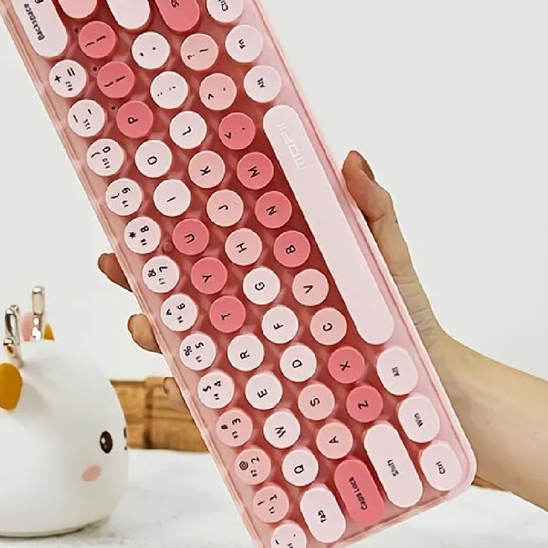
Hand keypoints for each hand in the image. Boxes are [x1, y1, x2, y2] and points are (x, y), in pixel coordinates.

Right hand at [98, 150, 453, 411]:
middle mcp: (256, 303)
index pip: (220, 235)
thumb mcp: (387, 256)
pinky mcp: (259, 387)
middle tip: (114, 256)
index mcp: (276, 264)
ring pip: (188, 332)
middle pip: (188, 283)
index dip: (181, 219)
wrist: (433, 391)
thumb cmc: (407, 318)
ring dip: (153, 323)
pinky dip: (184, 380)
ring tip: (138, 315)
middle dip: (143, 270)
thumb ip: (371, 209)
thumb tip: (351, 156)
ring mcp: (254, 345)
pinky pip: (212, 386)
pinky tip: (171, 372)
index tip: (148, 200)